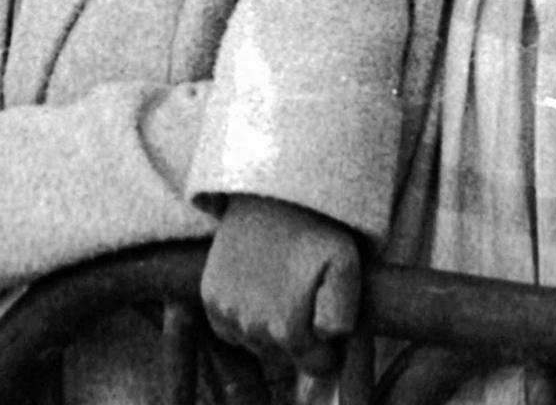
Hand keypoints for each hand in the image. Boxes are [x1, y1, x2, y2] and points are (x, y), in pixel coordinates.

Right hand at [201, 194, 360, 379]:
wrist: (270, 191)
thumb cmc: (314, 229)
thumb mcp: (345, 265)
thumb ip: (342, 313)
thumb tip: (325, 338)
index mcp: (286, 329)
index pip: (316, 364)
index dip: (328, 345)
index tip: (327, 314)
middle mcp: (251, 329)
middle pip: (285, 354)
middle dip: (300, 334)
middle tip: (306, 293)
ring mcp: (226, 313)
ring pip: (257, 343)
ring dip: (270, 325)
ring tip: (282, 285)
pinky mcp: (210, 298)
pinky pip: (230, 328)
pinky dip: (244, 316)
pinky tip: (257, 287)